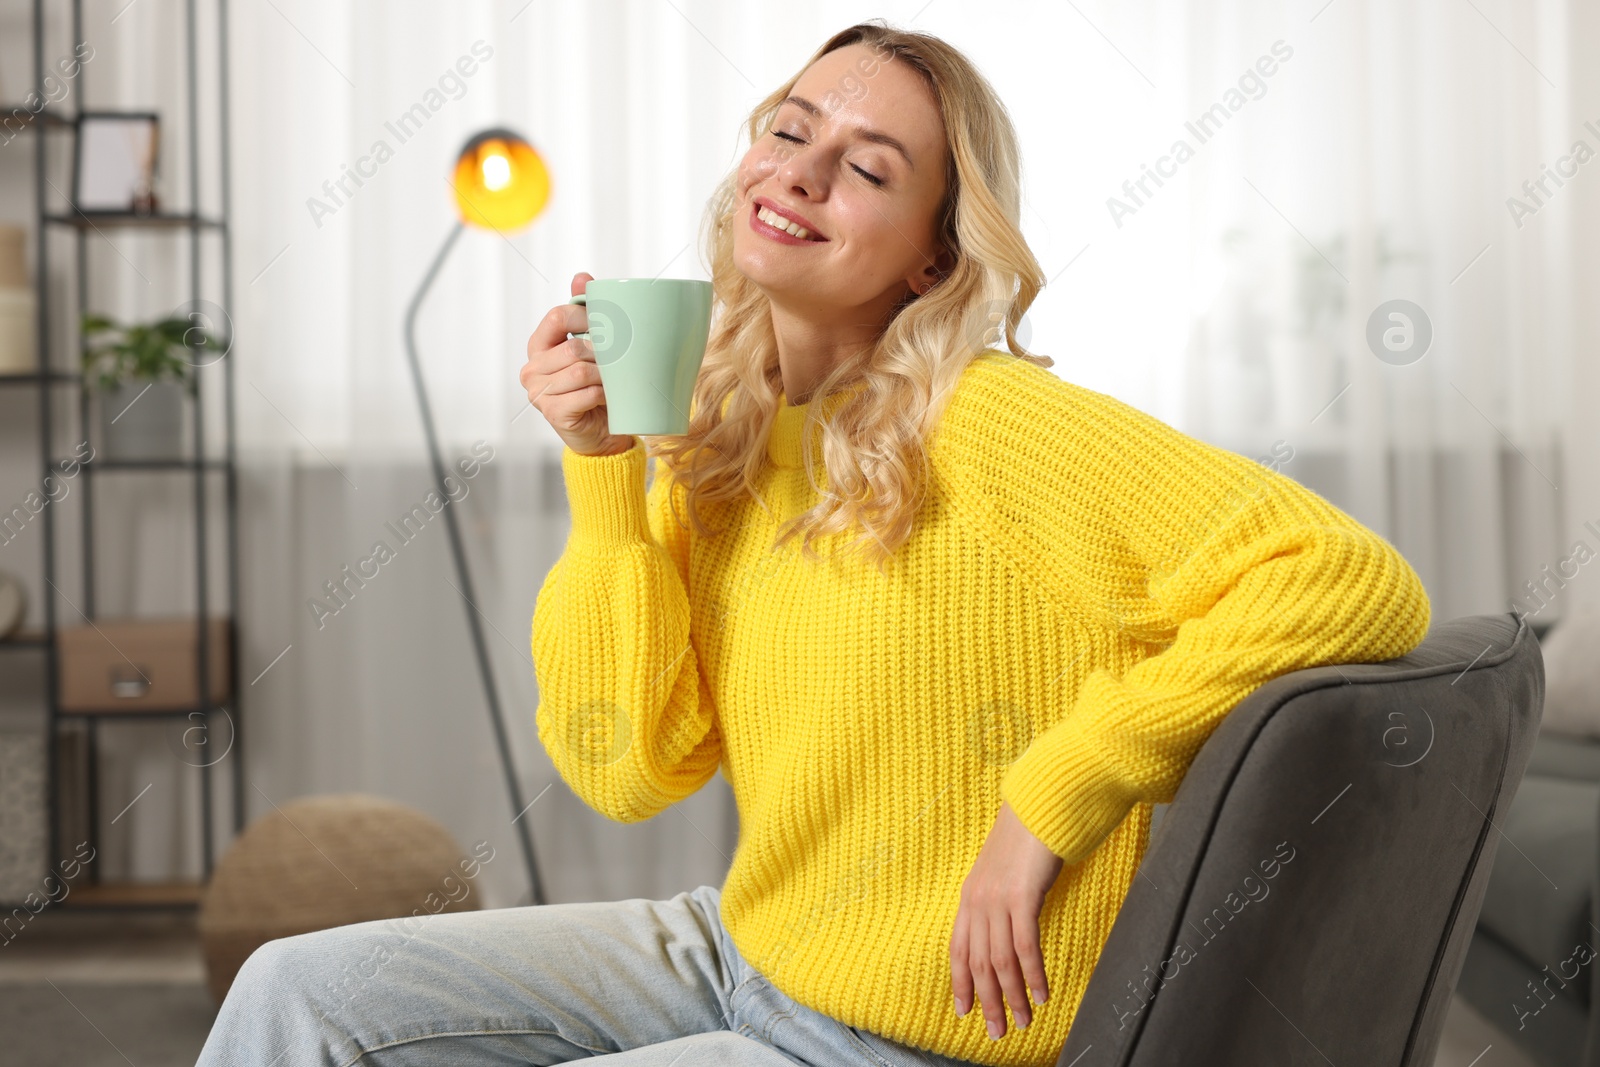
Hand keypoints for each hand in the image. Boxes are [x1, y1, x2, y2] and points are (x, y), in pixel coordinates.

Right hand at [521, 272, 636, 457]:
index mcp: (539, 345)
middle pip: (573, 346)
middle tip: (620, 359)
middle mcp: (532, 368)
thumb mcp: (593, 347)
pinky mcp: (553, 413)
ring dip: (606, 375)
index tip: (609, 325)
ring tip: (616, 380)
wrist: (604, 433)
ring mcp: (538, 393)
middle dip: (603, 352)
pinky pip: (585, 394)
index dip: (588, 317)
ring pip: (580, 370)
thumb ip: (585, 312)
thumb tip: (581, 277)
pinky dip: (603, 394)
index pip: (558, 316)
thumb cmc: (598, 386)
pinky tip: (610, 397)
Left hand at [950, 801, 1062, 1038]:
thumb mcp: (1002, 873)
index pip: (959, 949)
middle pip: (978, 963)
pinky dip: (1033, 976)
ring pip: (1001, 961)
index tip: (965, 1011)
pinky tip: (1041, 995)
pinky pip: (1026, 947)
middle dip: (988, 1002)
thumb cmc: (1027, 837)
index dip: (961, 982)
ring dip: (1013, 997)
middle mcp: (978, 901)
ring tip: (1023, 1022)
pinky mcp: (1022, 897)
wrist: (1040, 805)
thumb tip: (1005, 930)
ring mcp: (998, 899)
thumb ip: (999, 901)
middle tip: (997, 1032)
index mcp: (970, 896)